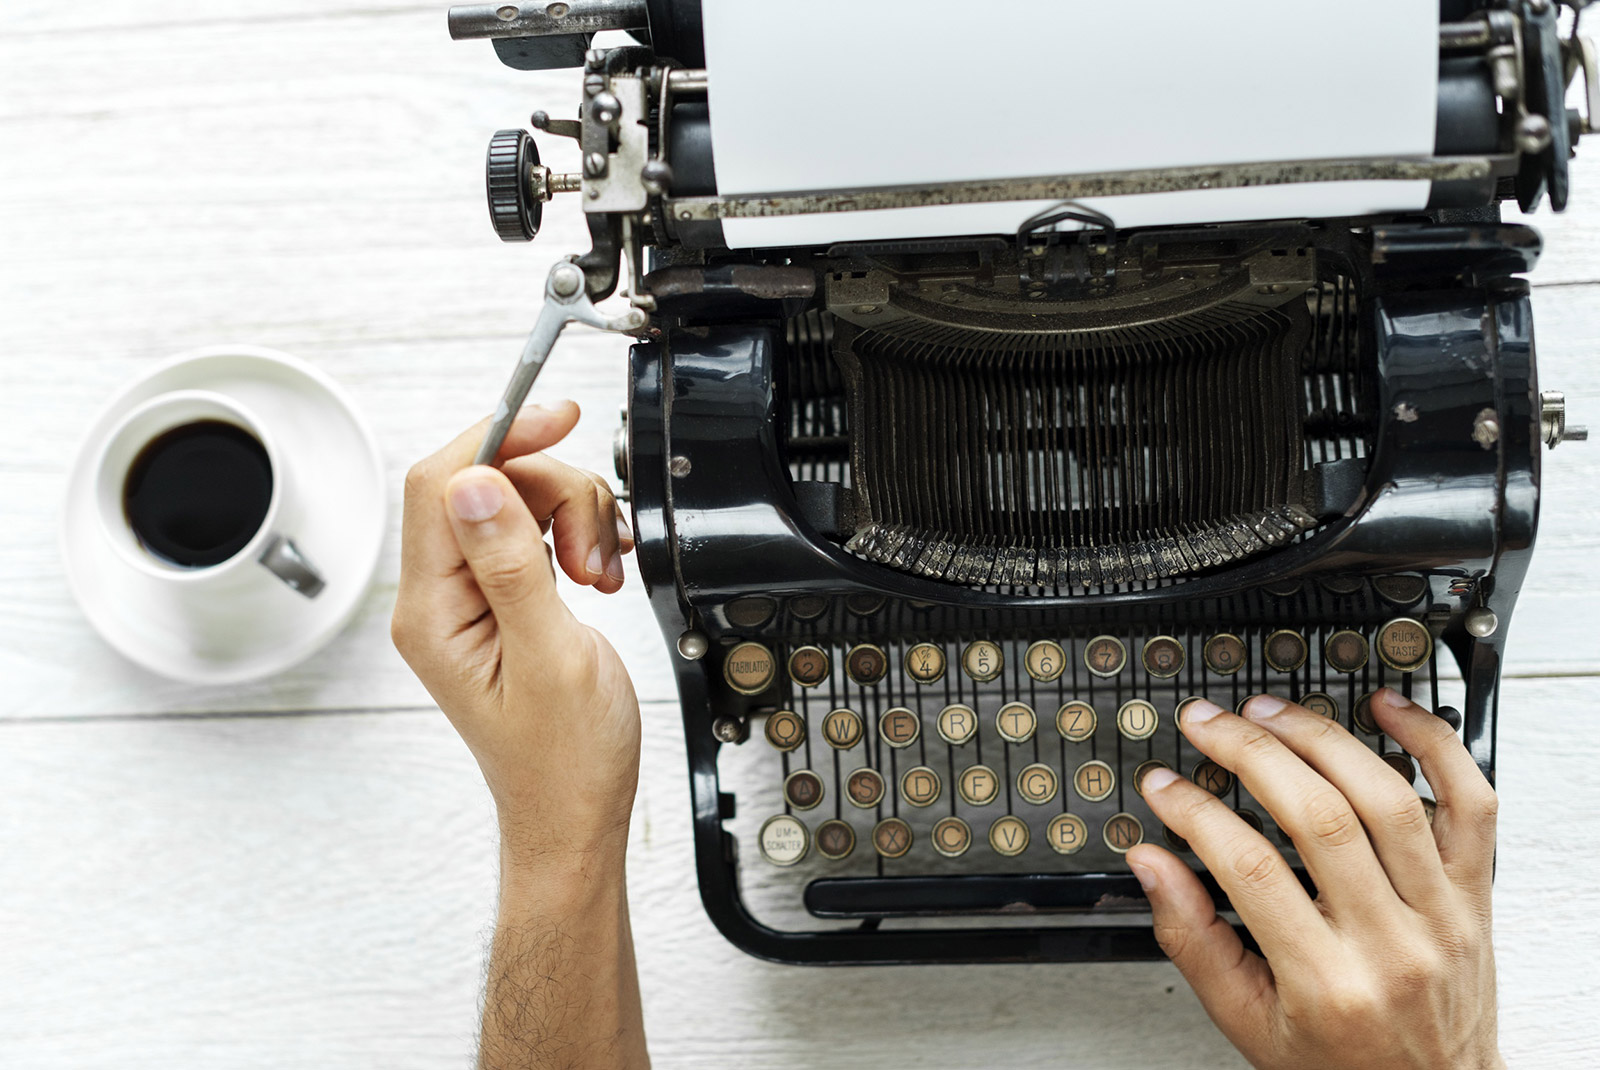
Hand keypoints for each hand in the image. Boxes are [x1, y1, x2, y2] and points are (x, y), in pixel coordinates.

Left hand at [391, 402, 639, 864]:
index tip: (554, 417)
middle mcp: (440, 599)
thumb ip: (509, 564)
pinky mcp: (501, 602)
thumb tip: (472, 484)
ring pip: (517, 504)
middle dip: (554, 494)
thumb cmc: (564, 761)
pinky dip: (575, 539)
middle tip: (593, 548)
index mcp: (433, 612)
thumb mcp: (548, 656)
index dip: (497, 437)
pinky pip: (533, 535)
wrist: (576, 815)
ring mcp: (469, 600)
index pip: (442, 485)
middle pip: (486, 486)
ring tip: (599, 574)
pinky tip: (597, 574)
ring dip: (573, 520)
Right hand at [1127, 689, 1502, 1069]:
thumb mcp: (1247, 1022)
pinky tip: (1389, 709)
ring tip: (1269, 712)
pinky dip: (1435, 744)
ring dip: (1321, 738)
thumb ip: (1193, 940)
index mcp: (1327, 984)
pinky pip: (1471, 804)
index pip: (1250, 870)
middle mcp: (1392, 944)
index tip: (1163, 786)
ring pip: (1386, 798)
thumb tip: (1149, 862)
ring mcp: (1442, 914)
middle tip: (1207, 724)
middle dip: (1250, 754)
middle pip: (1319, 818)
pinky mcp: (1477, 894)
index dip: (1195, 813)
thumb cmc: (1340, 1064)